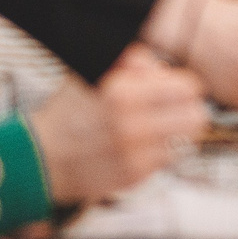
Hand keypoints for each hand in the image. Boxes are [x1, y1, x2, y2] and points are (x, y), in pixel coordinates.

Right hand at [29, 46, 210, 203]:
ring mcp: (136, 154)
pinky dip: (161, 150)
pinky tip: (142, 145)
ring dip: (176, 131)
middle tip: (173, 109)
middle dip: (186, 109)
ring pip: (186, 139)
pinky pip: (168, 159)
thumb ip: (132, 63)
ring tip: (158, 127)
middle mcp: (132, 124)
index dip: (181, 85)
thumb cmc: (68, 113)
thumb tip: (163, 67)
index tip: (173, 88)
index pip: (187, 87)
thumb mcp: (93, 74)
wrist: (42, 159)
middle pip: (196, 115)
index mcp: (122, 92)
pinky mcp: (135, 176)